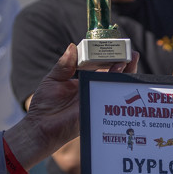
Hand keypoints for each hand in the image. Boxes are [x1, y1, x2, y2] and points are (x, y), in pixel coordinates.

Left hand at [6, 44, 137, 169]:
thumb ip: (64, 64)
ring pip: (115, 86)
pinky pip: (109, 98)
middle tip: (131, 53)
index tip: (115, 48)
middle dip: (124, 64)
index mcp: (82, 82)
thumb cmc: (45, 105)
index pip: (100, 68)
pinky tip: (122, 75)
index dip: (109, 58)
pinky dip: (117, 86)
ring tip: (131, 60)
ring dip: (125, 73)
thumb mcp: (53, 79)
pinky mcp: (96, 110)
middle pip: (113, 76)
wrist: (41, 126)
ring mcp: (95, 100)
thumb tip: (72, 46)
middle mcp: (91, 90)